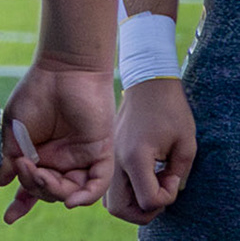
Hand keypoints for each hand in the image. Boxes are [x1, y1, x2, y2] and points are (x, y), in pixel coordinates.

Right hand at [0, 61, 114, 223]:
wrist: (63, 70)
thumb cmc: (35, 93)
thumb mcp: (14, 128)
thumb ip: (10, 157)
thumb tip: (2, 181)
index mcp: (39, 155)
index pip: (32, 185)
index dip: (21, 202)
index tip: (9, 218)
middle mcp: (60, 160)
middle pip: (50, 191)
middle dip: (35, 186)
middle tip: (25, 167)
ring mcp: (80, 159)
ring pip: (71, 191)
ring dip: (54, 190)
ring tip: (40, 174)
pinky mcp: (100, 153)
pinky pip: (96, 184)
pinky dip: (85, 196)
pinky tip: (71, 201)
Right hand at [107, 78, 196, 224]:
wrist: (147, 83)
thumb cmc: (170, 110)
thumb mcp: (186, 144)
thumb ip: (180, 174)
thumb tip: (170, 191)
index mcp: (135, 157)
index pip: (149, 201)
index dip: (167, 197)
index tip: (173, 176)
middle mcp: (115, 161)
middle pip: (120, 210)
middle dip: (145, 210)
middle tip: (160, 190)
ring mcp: (107, 158)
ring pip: (111, 202)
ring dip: (132, 203)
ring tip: (150, 184)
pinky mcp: (107, 154)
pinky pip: (109, 188)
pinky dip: (124, 191)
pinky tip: (141, 175)